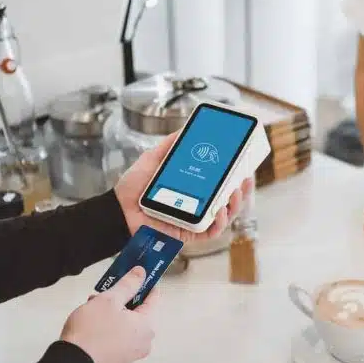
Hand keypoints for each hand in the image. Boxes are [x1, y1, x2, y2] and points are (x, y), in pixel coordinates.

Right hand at [61, 266, 155, 362]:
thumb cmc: (93, 329)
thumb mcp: (110, 300)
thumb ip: (128, 284)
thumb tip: (142, 272)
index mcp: (148, 326)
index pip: (154, 297)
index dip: (145, 282)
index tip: (135, 272)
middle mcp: (145, 341)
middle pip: (139, 311)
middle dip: (124, 298)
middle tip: (106, 290)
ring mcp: (132, 353)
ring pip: (128, 323)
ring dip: (114, 311)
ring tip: (94, 303)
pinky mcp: (118, 360)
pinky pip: (120, 336)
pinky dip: (111, 325)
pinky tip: (93, 319)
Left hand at [114, 131, 253, 242]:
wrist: (118, 209)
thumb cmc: (134, 188)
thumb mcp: (153, 159)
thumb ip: (170, 145)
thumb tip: (186, 128)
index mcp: (193, 188)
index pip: (220, 183)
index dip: (236, 176)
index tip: (245, 165)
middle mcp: (198, 204)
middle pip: (228, 200)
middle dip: (242, 190)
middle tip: (245, 177)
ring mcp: (195, 220)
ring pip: (225, 216)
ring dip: (234, 204)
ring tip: (234, 192)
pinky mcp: (189, 234)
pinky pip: (211, 232)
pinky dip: (219, 223)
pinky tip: (219, 211)